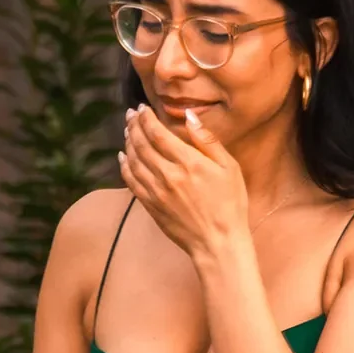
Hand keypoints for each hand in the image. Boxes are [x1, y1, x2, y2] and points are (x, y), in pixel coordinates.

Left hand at [118, 103, 250, 264]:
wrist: (218, 243)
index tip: (142, 109)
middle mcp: (169, 175)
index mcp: (189, 163)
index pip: (158, 133)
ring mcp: (157, 192)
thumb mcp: (229, 168)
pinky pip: (131, 182)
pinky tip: (123, 156)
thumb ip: (207, 141)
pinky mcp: (151, 206)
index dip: (146, 118)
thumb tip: (189, 116)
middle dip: (133, 126)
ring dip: (128, 143)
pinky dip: (124, 166)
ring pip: (133, 161)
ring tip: (127, 131)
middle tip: (130, 115)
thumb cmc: (230, 205)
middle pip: (142, 144)